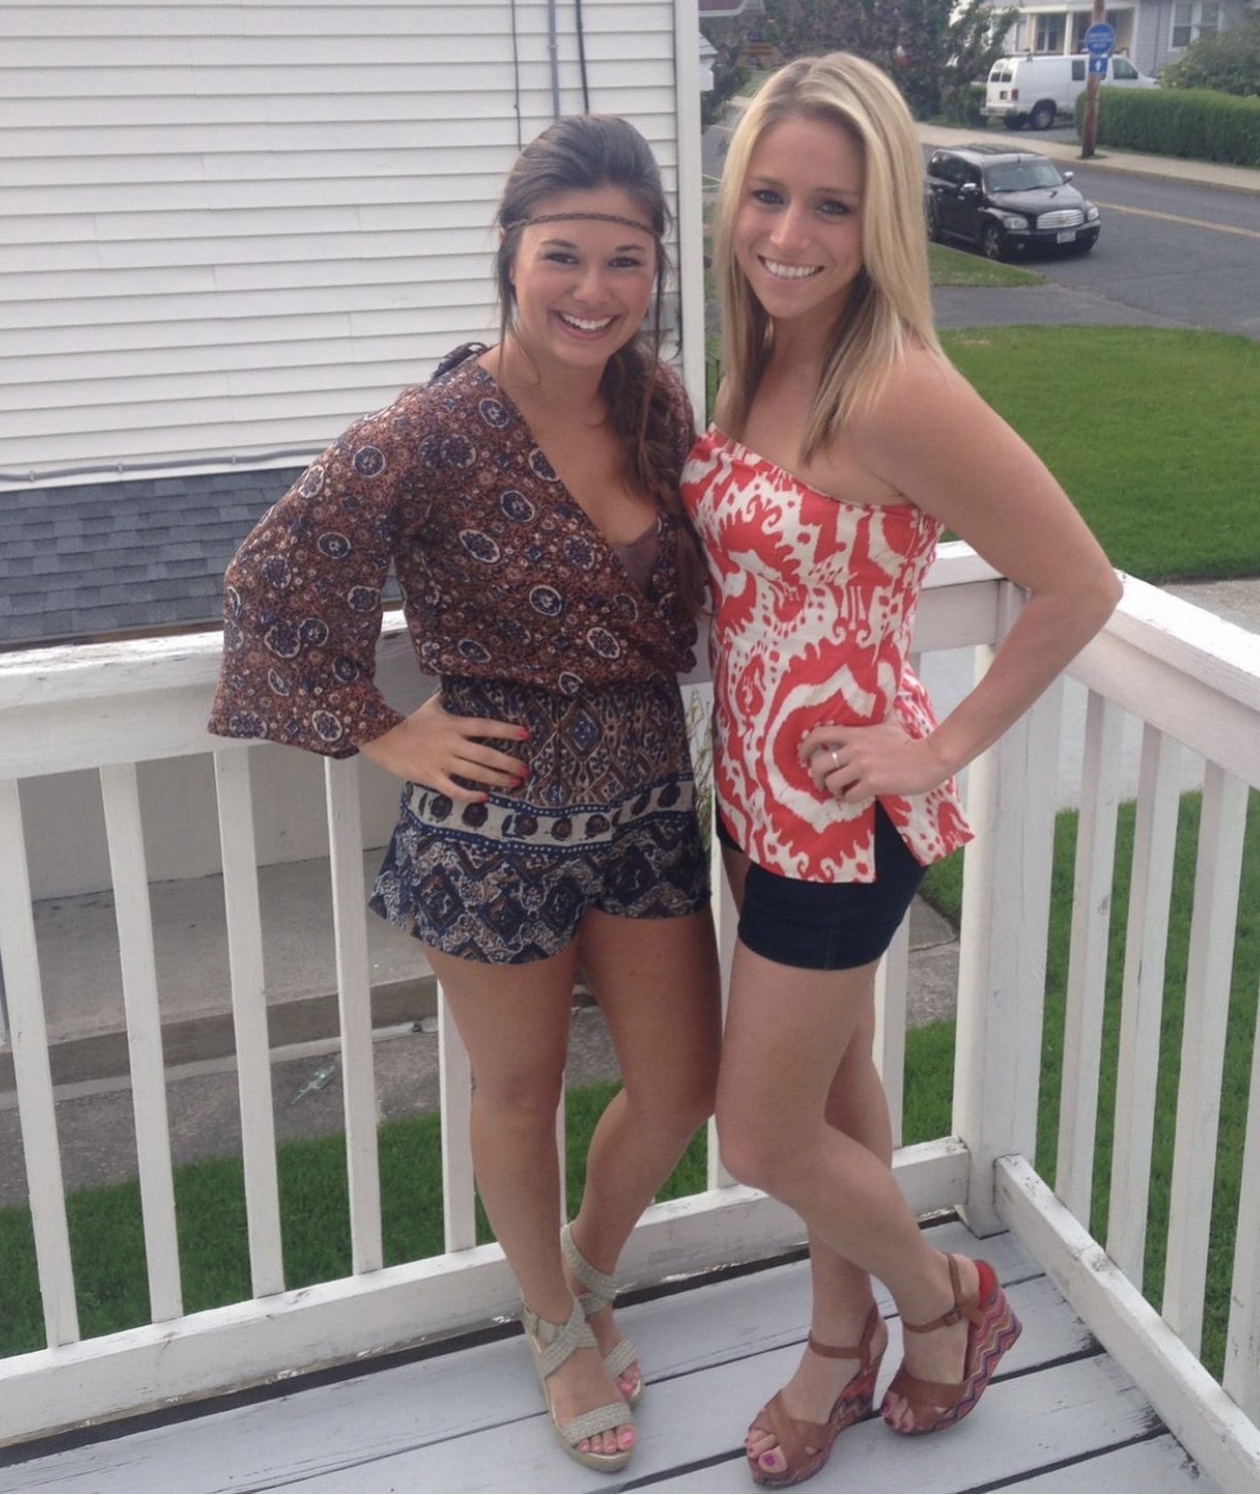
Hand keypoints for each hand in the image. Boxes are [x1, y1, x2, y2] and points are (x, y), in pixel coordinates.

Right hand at [360, 695, 528, 802]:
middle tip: (526, 770)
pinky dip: (469, 795)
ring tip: (514, 783)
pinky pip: (454, 789)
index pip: (485, 726)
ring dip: (497, 779)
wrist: (382, 738)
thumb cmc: (409, 723)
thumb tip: (451, 685)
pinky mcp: (431, 777)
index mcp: (453, 725)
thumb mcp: (430, 707)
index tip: (525, 734)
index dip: (506, 731)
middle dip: (509, 763)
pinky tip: (484, 798)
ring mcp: (442, 762)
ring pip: (475, 772)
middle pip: (486, 754)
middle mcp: (452, 744)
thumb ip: (444, 699)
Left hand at [798, 718, 948, 803]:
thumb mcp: (889, 722)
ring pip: (832, 783)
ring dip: (833, 790)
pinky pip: (849, 796)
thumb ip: (877, 712)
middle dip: (816, 778)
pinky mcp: (873, 783)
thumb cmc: (908, 742)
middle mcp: (855, 749)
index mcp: (856, 734)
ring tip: (841, 791)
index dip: (805, 747)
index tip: (803, 757)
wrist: (928, 759)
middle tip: (821, 783)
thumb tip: (879, 695)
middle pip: (819, 765)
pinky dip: (849, 799)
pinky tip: (855, 796)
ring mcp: (864, 767)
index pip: (819, 735)